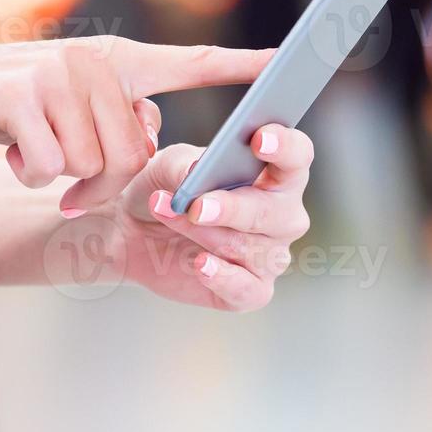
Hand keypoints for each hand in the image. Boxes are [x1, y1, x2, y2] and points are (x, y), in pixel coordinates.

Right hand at [0, 37, 272, 215]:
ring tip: (28, 151)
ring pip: (93, 166)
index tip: (284, 60)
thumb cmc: (1, 110)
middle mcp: (91, 59)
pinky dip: (28, 171)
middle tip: (56, 175)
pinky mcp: (17, 95)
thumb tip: (147, 135)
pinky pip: (51, 163)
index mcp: (112, 60)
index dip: (238, 63)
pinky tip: (7, 149)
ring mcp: (54, 72)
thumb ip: (113, 117)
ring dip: (59, 178)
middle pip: (132, 154)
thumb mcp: (66, 109)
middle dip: (97, 184)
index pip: (187, 61)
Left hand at [110, 113, 314, 311]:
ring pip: (250, 248)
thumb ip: (185, 166)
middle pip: (277, 212)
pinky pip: (247, 289)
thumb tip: (198, 172)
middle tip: (197, 206)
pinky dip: (222, 277)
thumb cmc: (167, 186)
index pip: (297, 156)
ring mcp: (270, 255)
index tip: (259, 140)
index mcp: (276, 173)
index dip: (285, 146)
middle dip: (235, 208)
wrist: (135, 229)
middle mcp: (283, 215)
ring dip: (206, 234)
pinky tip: (198, 263)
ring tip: (166, 214)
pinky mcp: (249, 291)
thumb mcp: (167, 166)